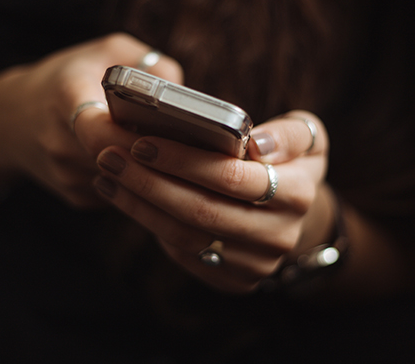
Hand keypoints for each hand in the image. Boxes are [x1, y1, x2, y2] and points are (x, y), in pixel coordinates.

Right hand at [0, 33, 181, 206]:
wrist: (11, 121)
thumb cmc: (68, 79)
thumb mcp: (106, 51)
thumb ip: (149, 64)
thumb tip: (184, 96)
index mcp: (65, 98)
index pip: (99, 129)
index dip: (134, 136)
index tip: (165, 132)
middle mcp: (60, 142)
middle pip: (119, 160)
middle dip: (155, 156)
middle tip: (190, 146)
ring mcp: (66, 176)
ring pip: (125, 181)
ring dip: (150, 171)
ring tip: (175, 153)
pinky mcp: (76, 197)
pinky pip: (119, 193)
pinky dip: (137, 181)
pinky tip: (146, 163)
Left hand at [93, 110, 331, 292]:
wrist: (293, 214)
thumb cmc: (288, 162)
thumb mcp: (306, 137)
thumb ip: (289, 134)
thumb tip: (257, 144)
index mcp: (298, 194)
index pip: (231, 177)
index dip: (183, 161)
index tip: (142, 142)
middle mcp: (279, 236)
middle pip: (201, 211)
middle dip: (149, 182)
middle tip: (110, 156)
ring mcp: (256, 264)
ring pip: (185, 236)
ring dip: (139, 204)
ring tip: (108, 174)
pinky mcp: (233, 281)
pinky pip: (183, 253)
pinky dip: (149, 223)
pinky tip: (124, 197)